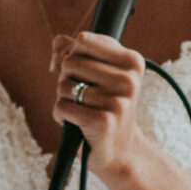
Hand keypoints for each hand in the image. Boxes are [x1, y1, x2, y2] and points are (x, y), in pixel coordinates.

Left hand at [50, 34, 151, 185]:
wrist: (119, 149)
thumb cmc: (104, 105)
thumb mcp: (96, 73)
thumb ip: (73, 51)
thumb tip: (58, 49)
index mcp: (132, 61)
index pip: (82, 40)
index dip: (73, 55)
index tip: (85, 72)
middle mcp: (129, 80)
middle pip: (70, 62)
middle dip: (66, 79)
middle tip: (82, 95)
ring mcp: (117, 102)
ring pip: (64, 86)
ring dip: (65, 99)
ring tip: (83, 110)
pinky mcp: (102, 122)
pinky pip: (62, 107)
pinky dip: (61, 115)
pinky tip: (77, 123)